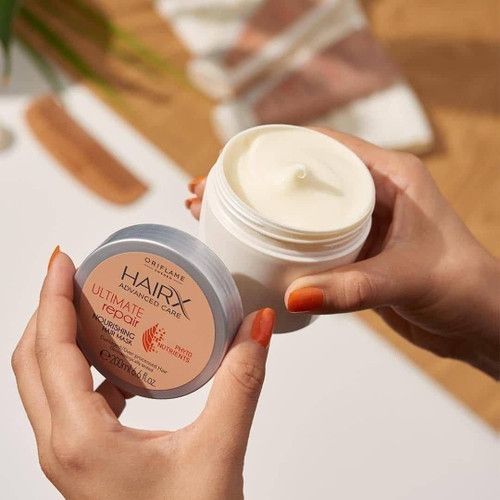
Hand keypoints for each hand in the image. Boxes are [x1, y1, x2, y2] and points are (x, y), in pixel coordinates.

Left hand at [12, 250, 274, 499]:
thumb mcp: (218, 451)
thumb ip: (241, 382)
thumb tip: (257, 326)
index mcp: (80, 441)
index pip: (48, 351)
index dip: (50, 298)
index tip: (64, 260)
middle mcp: (62, 447)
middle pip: (32, 361)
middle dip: (48, 310)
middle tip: (78, 274)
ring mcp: (70, 457)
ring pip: (45, 382)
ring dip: (61, 338)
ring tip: (96, 308)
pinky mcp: (87, 461)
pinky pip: (70, 401)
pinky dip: (86, 368)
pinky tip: (122, 361)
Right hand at [186, 129, 498, 378]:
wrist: (480, 323)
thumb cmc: (463, 287)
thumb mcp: (406, 278)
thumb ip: (350, 289)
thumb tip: (291, 297)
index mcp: (389, 176)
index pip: (324, 147)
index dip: (276, 149)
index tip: (233, 159)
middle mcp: (371, 194)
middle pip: (301, 179)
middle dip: (255, 183)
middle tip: (208, 190)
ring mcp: (360, 225)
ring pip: (301, 213)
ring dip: (262, 214)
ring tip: (215, 216)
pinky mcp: (354, 255)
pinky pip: (309, 244)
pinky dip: (279, 245)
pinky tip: (251, 250)